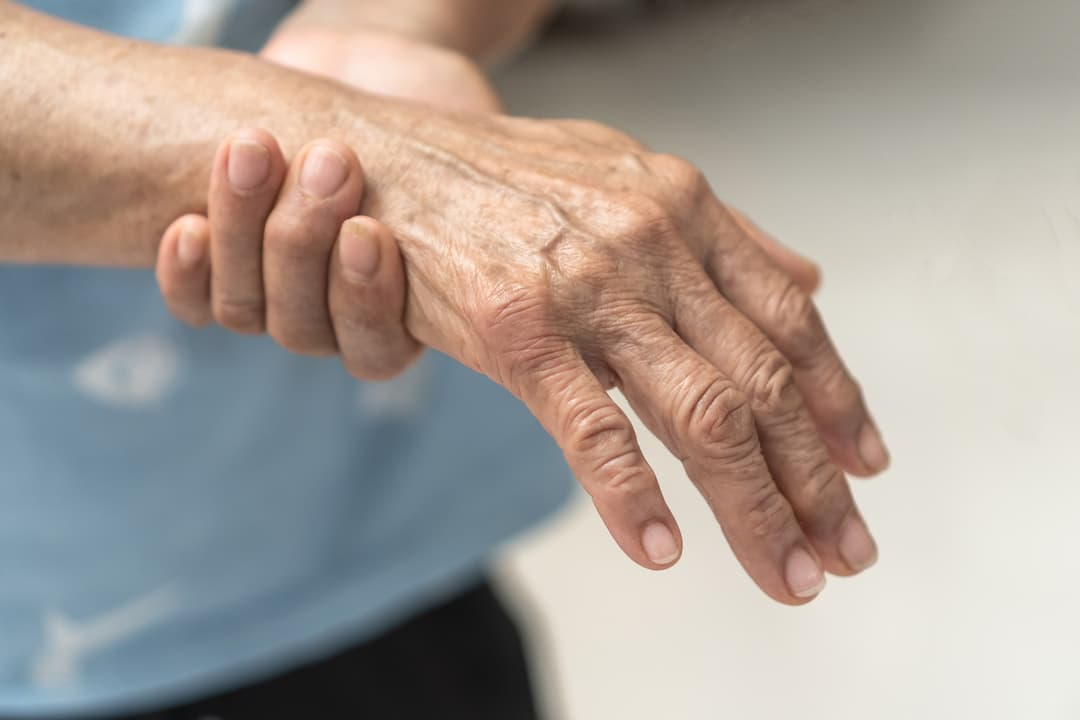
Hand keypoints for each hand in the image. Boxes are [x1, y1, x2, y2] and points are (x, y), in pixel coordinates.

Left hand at [155, 29, 500, 376]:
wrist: (371, 65)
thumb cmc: (432, 110)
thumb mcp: (472, 148)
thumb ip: (491, 198)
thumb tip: (538, 243)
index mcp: (406, 316)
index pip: (374, 351)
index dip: (365, 301)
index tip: (369, 229)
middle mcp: (337, 319)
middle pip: (302, 330)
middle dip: (303, 244)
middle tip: (327, 162)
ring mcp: (277, 293)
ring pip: (247, 310)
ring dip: (246, 232)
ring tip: (254, 148)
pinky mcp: (222, 264)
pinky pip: (194, 303)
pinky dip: (187, 271)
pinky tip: (189, 226)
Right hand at [354, 109, 888, 602]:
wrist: (389, 156)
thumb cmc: (502, 178)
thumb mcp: (627, 177)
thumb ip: (722, 234)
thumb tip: (806, 278)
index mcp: (683, 210)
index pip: (788, 319)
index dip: (837, 398)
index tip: (865, 463)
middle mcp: (652, 243)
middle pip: (762, 381)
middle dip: (814, 480)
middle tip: (845, 551)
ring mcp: (588, 286)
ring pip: (702, 414)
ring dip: (756, 507)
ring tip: (787, 575)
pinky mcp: (517, 328)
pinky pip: (592, 427)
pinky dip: (631, 495)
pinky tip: (660, 549)